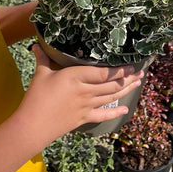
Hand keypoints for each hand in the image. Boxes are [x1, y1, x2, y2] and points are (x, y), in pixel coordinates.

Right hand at [19, 45, 143, 142]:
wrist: (32, 126)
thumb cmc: (35, 98)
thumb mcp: (40, 75)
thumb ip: (43, 58)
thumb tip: (37, 45)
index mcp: (75, 77)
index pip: (103, 73)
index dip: (119, 70)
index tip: (131, 65)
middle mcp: (84, 91)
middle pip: (111, 84)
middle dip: (128, 78)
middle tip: (141, 72)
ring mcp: (86, 106)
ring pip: (110, 97)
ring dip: (126, 90)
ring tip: (138, 83)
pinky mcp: (83, 118)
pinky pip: (103, 115)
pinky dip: (115, 112)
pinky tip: (125, 109)